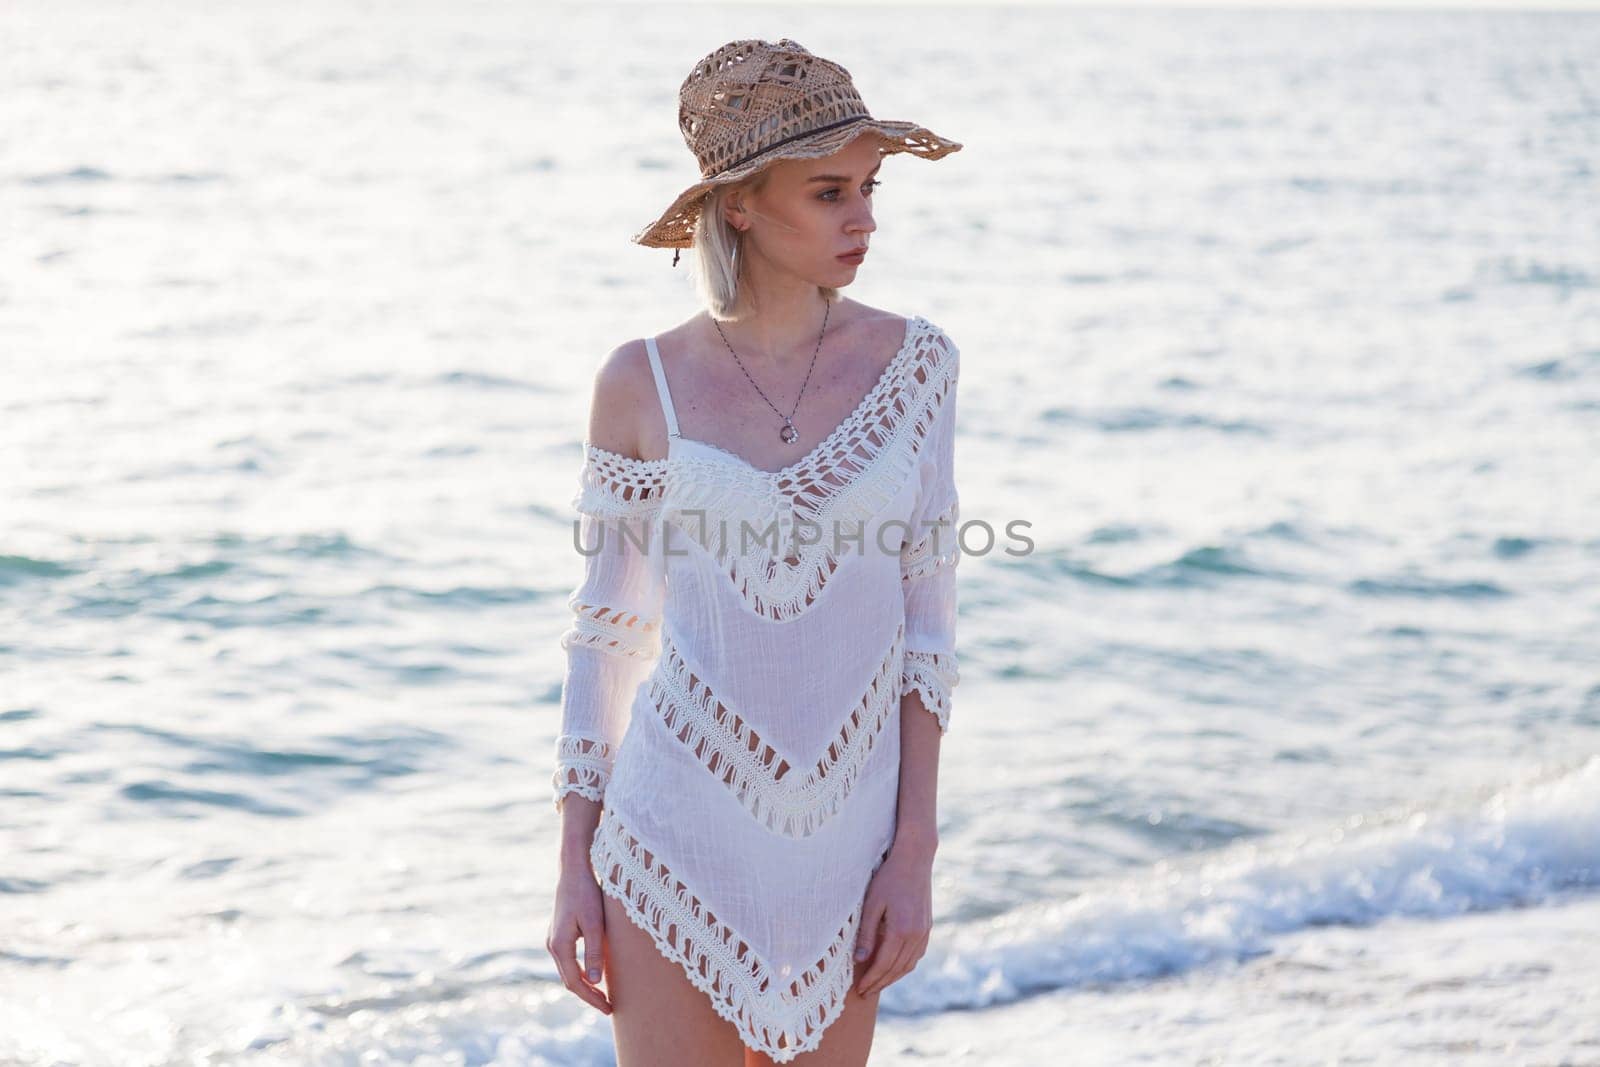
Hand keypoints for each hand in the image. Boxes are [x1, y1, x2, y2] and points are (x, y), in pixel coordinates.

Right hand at [546, 860, 612, 1014]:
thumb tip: (594, 981)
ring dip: (584, 985)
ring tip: (603, 995)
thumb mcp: (594, 923)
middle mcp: (552, 945)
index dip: (591, 998)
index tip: (608, 1008)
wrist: (574, 870)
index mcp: (559, 946)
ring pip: (568, 972)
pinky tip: (594, 974)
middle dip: (588, 995)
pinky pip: (568, 961)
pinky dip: (580, 973)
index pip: (575, 982)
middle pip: (569, 980)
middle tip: (608, 1006)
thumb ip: (594, 953)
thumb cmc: (586, 894)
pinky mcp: (559, 934)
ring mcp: (554, 940)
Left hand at [851, 841, 934, 995]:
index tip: (860, 989)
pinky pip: (917, 955)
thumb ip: (866, 933)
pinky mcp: (928, 927)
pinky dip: (905, 966)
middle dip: (880, 983)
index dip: (871, 979)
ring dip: (893, 977)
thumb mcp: (871, 904)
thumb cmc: (888, 878)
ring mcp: (925, 931)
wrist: (915, 859)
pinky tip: (894, 967)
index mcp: (901, 929)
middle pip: (897, 969)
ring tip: (878, 983)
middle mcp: (916, 934)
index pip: (884, 964)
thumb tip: (860, 960)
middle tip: (865, 992)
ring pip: (909, 964)